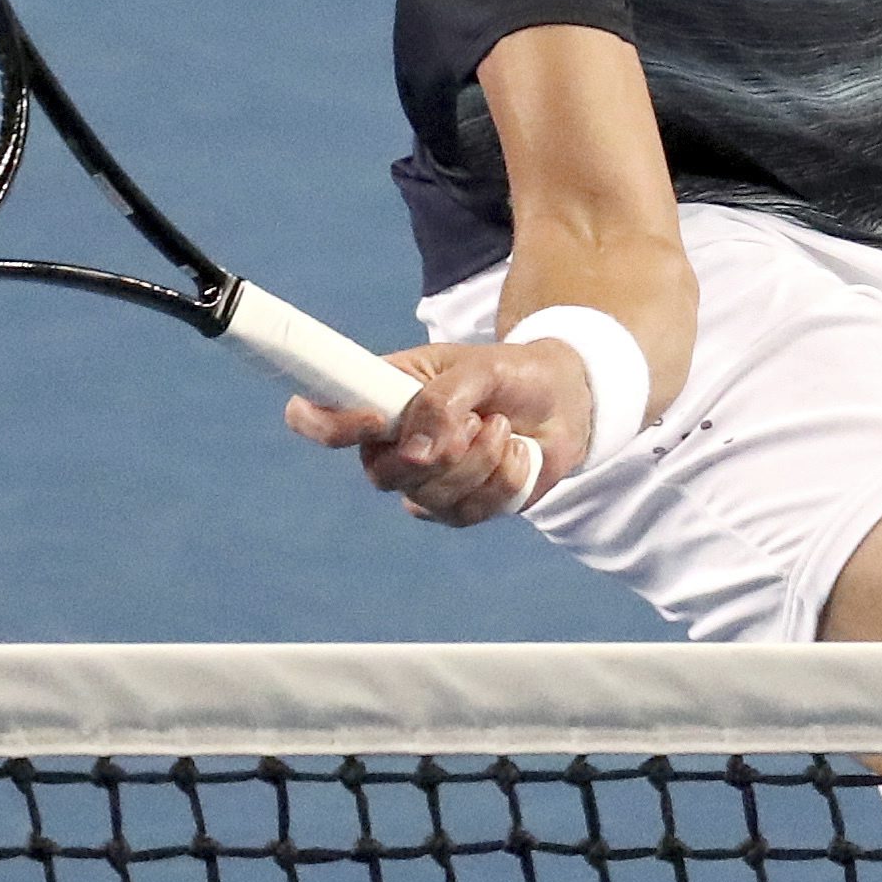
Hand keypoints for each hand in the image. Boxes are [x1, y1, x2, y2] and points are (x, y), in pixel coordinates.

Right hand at [284, 338, 594, 525]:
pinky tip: (514, 454)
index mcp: (379, 394)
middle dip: (439, 449)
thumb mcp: (480, 368)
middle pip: (380, 472)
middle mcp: (389, 442)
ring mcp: (420, 481)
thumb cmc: (510, 373)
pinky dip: (500, 481)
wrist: (564, 401)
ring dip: (479, 460)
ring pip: (428, 496)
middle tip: (476, 417)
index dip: (330, 425)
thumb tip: (417, 453)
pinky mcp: (455, 508)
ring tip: (501, 425)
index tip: (376, 419)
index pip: (316, 416)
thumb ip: (443, 401)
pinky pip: (465, 513)